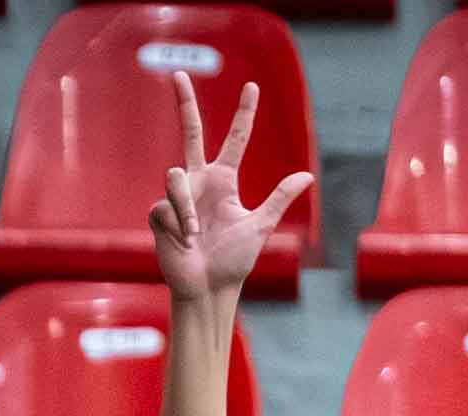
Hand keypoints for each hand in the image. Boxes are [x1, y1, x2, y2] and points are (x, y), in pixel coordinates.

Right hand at [149, 74, 312, 301]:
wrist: (207, 289)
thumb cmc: (232, 262)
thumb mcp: (259, 227)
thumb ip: (279, 199)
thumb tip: (308, 176)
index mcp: (224, 182)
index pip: (235, 140)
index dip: (244, 114)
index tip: (252, 87)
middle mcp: (200, 182)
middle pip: (190, 133)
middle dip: (184, 103)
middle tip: (179, 74)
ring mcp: (178, 196)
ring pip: (175, 177)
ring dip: (185, 207)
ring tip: (193, 235)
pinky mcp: (159, 212)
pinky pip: (165, 205)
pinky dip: (177, 225)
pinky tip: (182, 242)